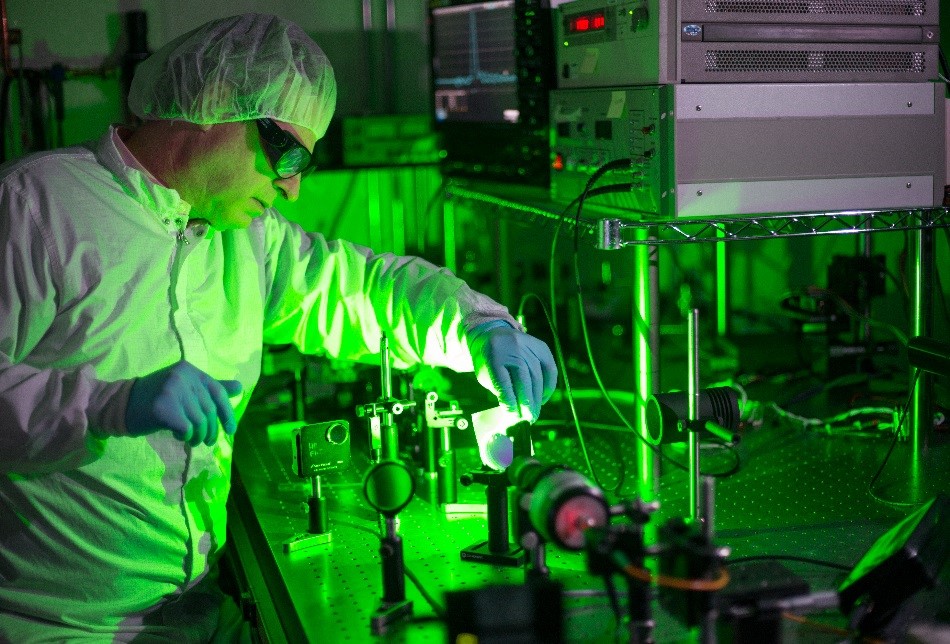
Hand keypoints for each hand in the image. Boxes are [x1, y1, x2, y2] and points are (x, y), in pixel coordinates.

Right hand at [125, 360, 242, 446]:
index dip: (227, 413)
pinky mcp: (162, 407)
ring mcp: (171, 390)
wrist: (121, 405)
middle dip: (211, 431)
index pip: (218, 392)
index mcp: (190, 370)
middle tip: (206, 442)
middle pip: (209, 410)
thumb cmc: (157, 399)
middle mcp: (182, 376)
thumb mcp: (185, 389)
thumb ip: (211, 388)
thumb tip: (240, 387)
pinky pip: (186, 428)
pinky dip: (185, 436)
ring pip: (199, 422)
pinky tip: (177, 434)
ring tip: (191, 439)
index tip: (230, 431)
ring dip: (198, 436)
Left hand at [469, 320, 557, 421]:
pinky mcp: (541, 346)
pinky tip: (543, 399)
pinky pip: (549, 369)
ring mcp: (528, 344)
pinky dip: (548, 386)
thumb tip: (515, 414)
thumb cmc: (488, 362)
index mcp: (493, 355)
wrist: (492, 335)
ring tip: (535, 413)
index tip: (514, 417)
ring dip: (537, 398)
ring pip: (537, 376)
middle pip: (523, 379)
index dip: (509, 402)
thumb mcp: (486, 376)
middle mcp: (512, 347)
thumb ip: (500, 392)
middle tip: (529, 419)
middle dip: (527, 403)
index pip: (503, 383)